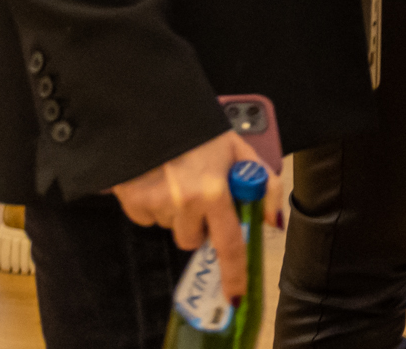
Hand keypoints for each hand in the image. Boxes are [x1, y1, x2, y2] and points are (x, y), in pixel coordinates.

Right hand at [113, 129, 260, 298]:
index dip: (233, 273)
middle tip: (199, 197)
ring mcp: (157, 204)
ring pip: (171, 228)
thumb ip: (262, 184)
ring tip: (177, 181)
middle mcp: (186, 202)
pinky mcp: (133, 202)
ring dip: (176, 213)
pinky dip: (153, 207)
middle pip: (193, 240)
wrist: (151, 112)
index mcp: (215, 190)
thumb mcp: (239, 149)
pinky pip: (147, 219)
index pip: (229, 243)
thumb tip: (272, 221)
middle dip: (197, 226)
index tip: (234, 293)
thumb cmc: (198, 131)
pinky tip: (157, 182)